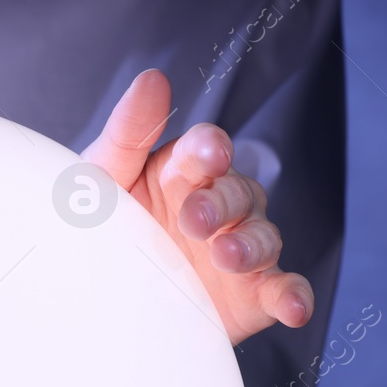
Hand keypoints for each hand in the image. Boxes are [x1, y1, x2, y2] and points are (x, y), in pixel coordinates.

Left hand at [81, 68, 313, 345]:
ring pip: (263, 237)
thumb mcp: (101, 181)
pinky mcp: (251, 294)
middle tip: (194, 219)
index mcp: (182, 171)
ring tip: (227, 257)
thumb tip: (152, 79)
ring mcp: (238, 249)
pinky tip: (294, 308)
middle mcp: (219, 205)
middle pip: (236, 192)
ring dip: (251, 245)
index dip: (209, 149)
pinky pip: (282, 290)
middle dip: (220, 203)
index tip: (208, 153)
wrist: (92, 301)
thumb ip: (127, 133)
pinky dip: (293, 297)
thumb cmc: (101, 228)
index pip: (205, 150)